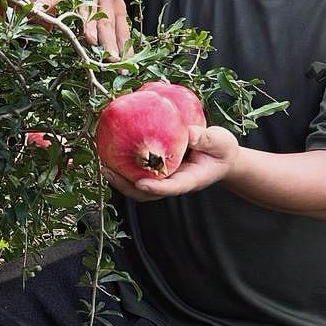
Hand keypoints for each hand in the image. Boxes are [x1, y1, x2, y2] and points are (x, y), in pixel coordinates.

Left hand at [101, 125, 239, 201]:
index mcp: (189, 180)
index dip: (156, 188)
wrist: (222, 156)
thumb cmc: (222, 150)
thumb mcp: (220, 142)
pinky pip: (139, 171)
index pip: (171, 188)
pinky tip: (111, 152)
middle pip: (146, 192)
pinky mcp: (158, 170)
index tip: (142, 183)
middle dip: (126, 185)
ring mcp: (164, 178)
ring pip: (138, 185)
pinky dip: (124, 166)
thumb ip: (205, 139)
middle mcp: (173, 182)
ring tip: (103, 164)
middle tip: (108, 171)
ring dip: (120, 178)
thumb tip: (188, 133)